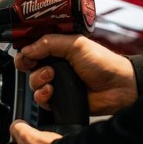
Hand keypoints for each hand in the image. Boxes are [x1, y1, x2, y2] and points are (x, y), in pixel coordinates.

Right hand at [15, 35, 137, 115]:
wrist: (118, 87)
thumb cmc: (104, 63)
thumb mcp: (75, 44)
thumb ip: (48, 44)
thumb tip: (26, 49)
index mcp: (59, 48)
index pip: (34, 49)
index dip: (25, 52)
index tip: (23, 57)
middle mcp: (57, 65)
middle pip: (30, 67)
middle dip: (31, 67)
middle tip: (42, 67)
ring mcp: (58, 83)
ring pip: (33, 83)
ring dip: (38, 81)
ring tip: (51, 79)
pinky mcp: (60, 99)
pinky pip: (41, 100)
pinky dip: (42, 96)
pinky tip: (52, 92)